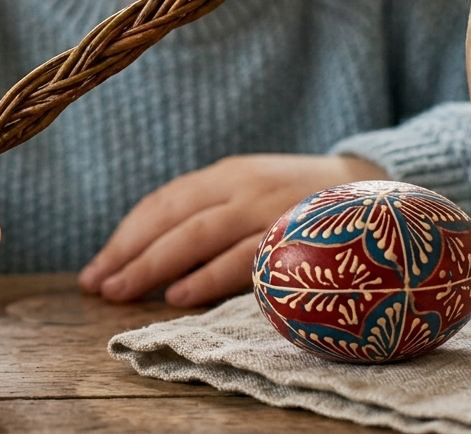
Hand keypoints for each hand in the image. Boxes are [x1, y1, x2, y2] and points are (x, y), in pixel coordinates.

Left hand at [78, 154, 386, 307]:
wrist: (375, 185)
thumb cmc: (299, 201)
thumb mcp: (249, 193)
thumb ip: (208, 215)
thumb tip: (151, 258)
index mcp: (225, 174)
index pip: (162, 202)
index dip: (125, 236)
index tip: (96, 268)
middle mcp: (241, 185)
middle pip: (171, 219)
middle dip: (129, 254)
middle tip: (98, 285)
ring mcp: (267, 206)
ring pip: (199, 235)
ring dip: (155, 266)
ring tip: (123, 292)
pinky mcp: (293, 232)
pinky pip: (243, 257)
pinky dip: (208, 277)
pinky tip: (179, 296)